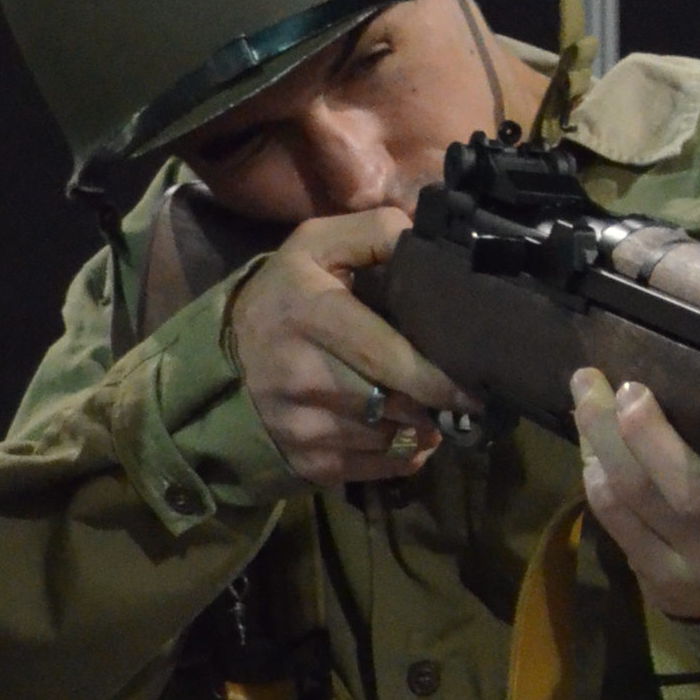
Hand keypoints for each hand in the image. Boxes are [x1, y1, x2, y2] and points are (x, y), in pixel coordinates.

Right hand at [222, 209, 463, 486]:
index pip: (386, 355)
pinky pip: (382, 468)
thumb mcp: (317, 245)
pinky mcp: (310, 464)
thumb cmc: (287, 294)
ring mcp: (303, 426)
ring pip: (393, 437)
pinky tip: (403, 428)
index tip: (472, 387)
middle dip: (433, 401)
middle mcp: (301, 375)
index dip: (436, 377)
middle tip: (459, 394)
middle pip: (397, 403)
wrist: (227, 358)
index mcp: (308, 312)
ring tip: (425, 405)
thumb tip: (428, 242)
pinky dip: (405, 452)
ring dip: (421, 426)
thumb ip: (375, 231)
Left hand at [572, 369, 699, 621]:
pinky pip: (612, 523)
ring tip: (589, 394)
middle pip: (689, 498)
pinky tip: (590, 443)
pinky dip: (595, 476)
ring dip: (603, 445)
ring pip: (635, 505)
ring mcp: (689, 574)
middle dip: (647, 435)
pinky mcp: (652, 582)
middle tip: (623, 385)